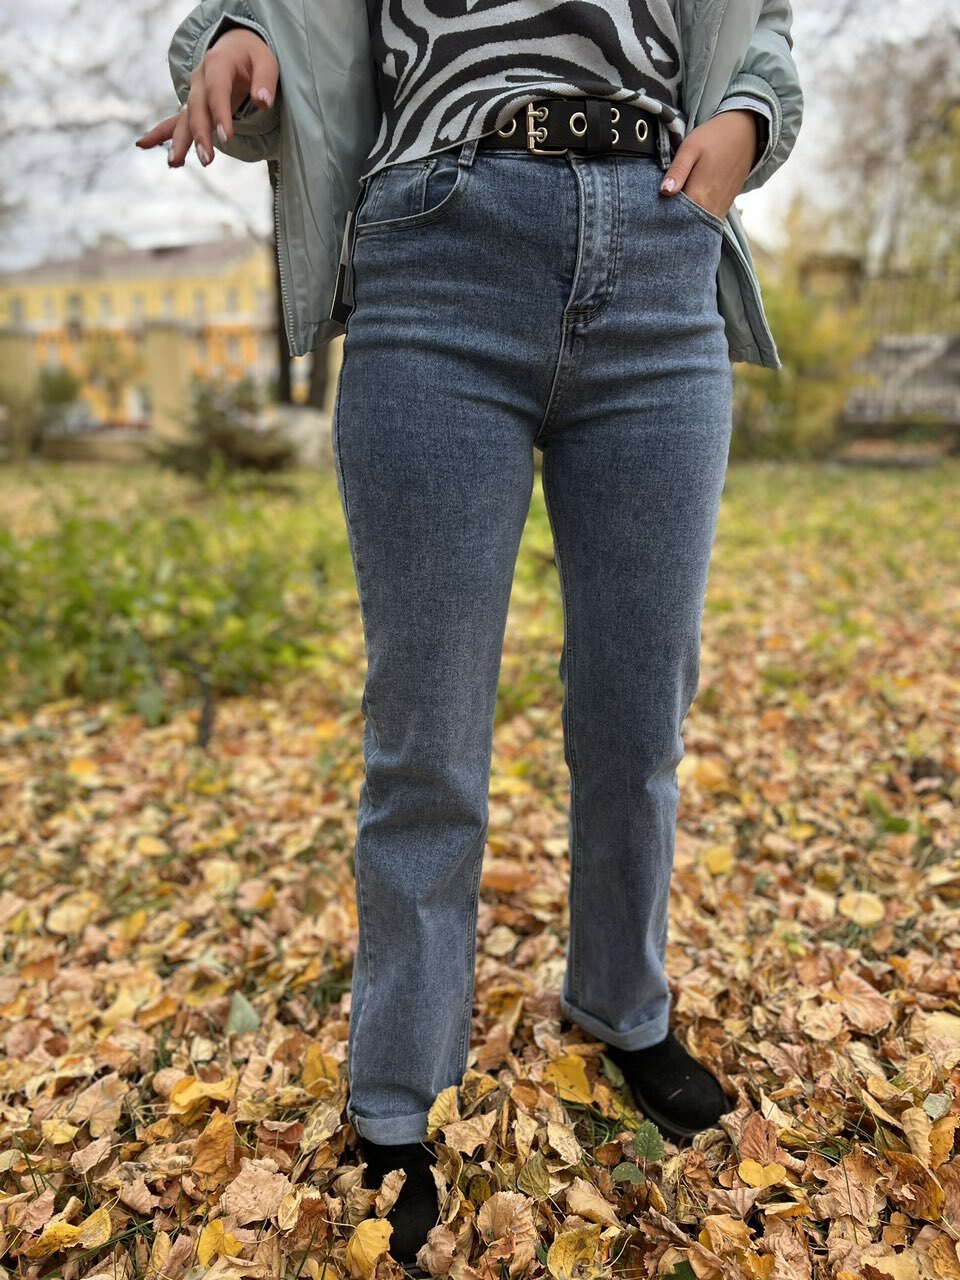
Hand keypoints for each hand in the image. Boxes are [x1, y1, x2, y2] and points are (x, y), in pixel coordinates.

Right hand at [135, 27, 278, 167]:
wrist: (235, 46)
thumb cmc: (252, 56)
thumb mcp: (266, 61)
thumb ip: (265, 81)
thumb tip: (263, 102)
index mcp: (217, 64)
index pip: (217, 91)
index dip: (220, 114)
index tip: (226, 138)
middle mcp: (200, 79)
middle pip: (196, 109)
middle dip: (200, 135)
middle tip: (206, 159)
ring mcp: (194, 93)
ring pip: (184, 119)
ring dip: (178, 141)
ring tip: (174, 163)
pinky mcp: (192, 106)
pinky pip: (175, 121)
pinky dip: (160, 134)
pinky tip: (142, 145)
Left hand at [659, 110, 758, 219]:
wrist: (745, 134)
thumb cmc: (714, 138)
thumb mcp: (690, 149)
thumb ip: (677, 171)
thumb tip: (664, 192)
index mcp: (699, 196)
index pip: (674, 218)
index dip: (660, 217)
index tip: (650, 212)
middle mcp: (710, 209)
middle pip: (685, 226)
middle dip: (671, 223)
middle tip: (656, 214)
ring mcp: (719, 210)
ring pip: (697, 226)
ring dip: (683, 223)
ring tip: (670, 213)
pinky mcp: (724, 208)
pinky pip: (706, 221)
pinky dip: (695, 220)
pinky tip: (686, 211)